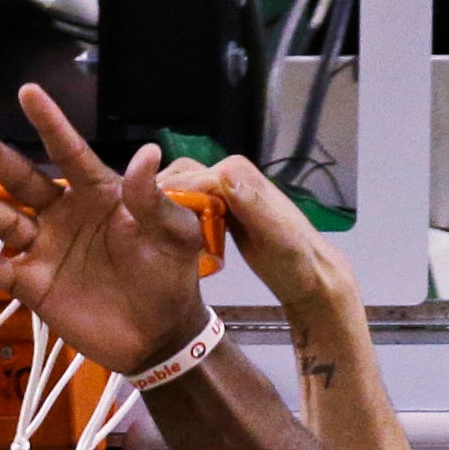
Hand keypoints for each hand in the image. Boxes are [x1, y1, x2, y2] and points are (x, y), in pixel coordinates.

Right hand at [0, 84, 213, 374]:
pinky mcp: (32, 284)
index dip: (50, 124)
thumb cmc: (171, 279)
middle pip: (23, 180)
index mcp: (98, 195)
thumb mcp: (173, 235)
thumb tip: (147, 153)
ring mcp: (44, 248)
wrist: (160, 336)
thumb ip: (153, 199)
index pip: (70, 153)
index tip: (27, 92)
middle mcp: (64, 215)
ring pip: (2, 221)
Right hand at [158, 154, 348, 310]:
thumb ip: (253, 205)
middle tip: (141, 229)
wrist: (307, 276)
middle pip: (180, 178)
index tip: (146, 222)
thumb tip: (225, 176)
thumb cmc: (295, 261)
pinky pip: (190, 204)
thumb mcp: (277, 235)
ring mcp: (225, 191)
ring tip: (145, 232)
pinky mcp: (222, 208)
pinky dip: (175, 216)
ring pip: (181, 190)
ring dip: (163, 206)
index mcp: (238, 173)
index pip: (188, 178)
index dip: (166, 198)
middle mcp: (229, 175)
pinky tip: (162, 236)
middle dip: (159, 198)